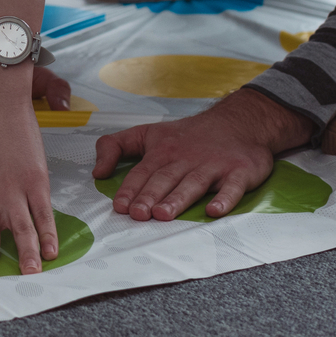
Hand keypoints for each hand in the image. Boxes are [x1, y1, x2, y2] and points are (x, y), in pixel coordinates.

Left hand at [92, 88, 311, 220]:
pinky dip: (225, 199)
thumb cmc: (188, 135)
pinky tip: (214, 211)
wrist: (238, 122)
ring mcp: (213, 165)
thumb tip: (97, 172)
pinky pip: (232, 187)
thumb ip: (116, 147)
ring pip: (193, 183)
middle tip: (139, 214)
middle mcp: (186, 158)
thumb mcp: (147, 133)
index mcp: (162, 151)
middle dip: (151, 196)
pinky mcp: (238, 172)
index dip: (131, 189)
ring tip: (164, 214)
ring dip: (178, 199)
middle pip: (165, 178)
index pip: (142, 172)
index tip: (120, 206)